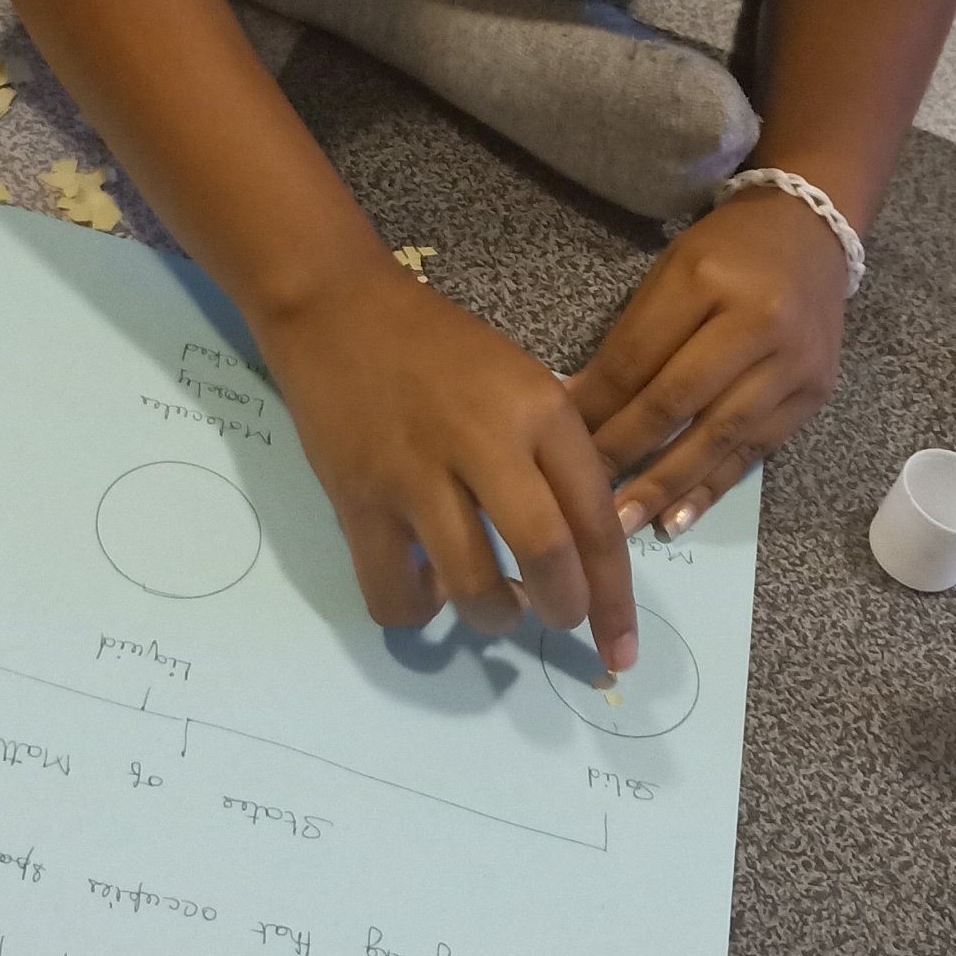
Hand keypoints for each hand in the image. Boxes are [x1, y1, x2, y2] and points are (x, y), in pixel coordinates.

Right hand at [257, 260, 638, 669]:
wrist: (334, 306)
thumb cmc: (438, 347)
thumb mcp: (520, 381)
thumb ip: (554, 458)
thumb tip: (586, 549)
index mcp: (540, 410)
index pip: (596, 519)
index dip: (615, 598)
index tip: (620, 649)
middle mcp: (486, 441)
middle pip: (548, 557)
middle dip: (565, 612)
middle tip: (558, 619)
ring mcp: (416, 473)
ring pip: (473, 587)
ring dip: (496, 618)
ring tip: (495, 605)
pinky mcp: (357, 499)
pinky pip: (394, 593)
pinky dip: (418, 610)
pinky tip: (425, 588)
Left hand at [566, 190, 847, 534]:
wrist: (813, 231)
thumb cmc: (727, 251)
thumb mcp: (671, 274)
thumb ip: (630, 340)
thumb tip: (576, 408)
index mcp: (707, 279)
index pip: (639, 358)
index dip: (596, 407)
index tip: (558, 444)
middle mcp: (759, 322)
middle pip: (678, 401)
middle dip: (625, 454)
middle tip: (583, 500)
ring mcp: (794, 363)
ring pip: (720, 436)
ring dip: (667, 485)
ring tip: (624, 524)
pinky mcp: (815, 394)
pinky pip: (756, 451)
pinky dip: (714, 486)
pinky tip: (679, 518)